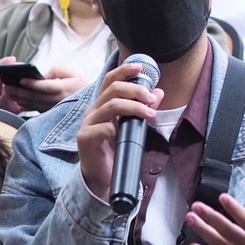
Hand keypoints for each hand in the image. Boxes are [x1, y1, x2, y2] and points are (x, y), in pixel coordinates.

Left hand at [11, 67, 88, 111]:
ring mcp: (53, 108)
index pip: (46, 87)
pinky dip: (24, 104)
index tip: (21, 78)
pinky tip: (15, 99)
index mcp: (64, 89)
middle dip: (19, 91)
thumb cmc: (79, 83)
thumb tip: (42, 76)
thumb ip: (56, 71)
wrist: (89, 102)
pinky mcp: (49, 112)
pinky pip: (34, 109)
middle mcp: (57, 101)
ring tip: (7, 91)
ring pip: (32, 104)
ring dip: (18, 98)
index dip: (33, 83)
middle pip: (35, 97)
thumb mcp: (71, 72)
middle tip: (6, 85)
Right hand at [76, 60, 161, 201]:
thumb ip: (143, 109)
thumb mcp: (132, 126)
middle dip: (136, 90)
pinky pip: (104, 128)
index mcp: (103, 104)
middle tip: (151, 99)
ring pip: (111, 105)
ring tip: (150, 114)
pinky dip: (118, 129)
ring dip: (134, 108)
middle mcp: (94, 111)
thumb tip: (159, 93)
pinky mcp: (85, 138)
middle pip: (113, 89)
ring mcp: (88, 124)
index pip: (111, 80)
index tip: (140, 67)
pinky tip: (125, 135)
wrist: (103, 177)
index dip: (124, 70)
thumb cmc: (116, 149)